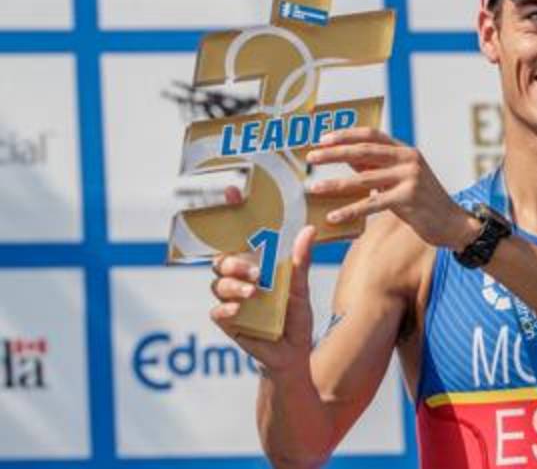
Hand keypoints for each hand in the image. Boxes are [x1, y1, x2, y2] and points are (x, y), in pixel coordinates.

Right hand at [209, 219, 315, 379]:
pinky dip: (226, 309)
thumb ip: (300, 262)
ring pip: (217, 284)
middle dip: (232, 261)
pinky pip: (217, 312)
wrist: (293, 354)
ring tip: (253, 292)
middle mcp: (239, 279)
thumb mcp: (300, 288)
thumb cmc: (295, 318)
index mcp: (256, 266)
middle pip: (221, 260)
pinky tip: (238, 310)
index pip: (239, 237)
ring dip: (233, 286)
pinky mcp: (228, 322)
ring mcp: (231, 300)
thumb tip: (308, 230)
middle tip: (253, 271)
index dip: (231, 214)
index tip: (232, 192)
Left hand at [304, 128, 477, 249]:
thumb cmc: (424, 201)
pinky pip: (372, 204)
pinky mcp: (408, 199)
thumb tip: (347, 156)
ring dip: (336, 184)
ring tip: (314, 187)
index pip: (371, 135)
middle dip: (334, 153)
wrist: (452, 222)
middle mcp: (408, 159)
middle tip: (311, 157)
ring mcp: (410, 178)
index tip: (323, 139)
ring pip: (364, 179)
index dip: (346, 135)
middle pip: (364, 151)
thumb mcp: (402, 177)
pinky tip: (334, 216)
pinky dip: (350, 210)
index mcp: (405, 151)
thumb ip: (378, 166)